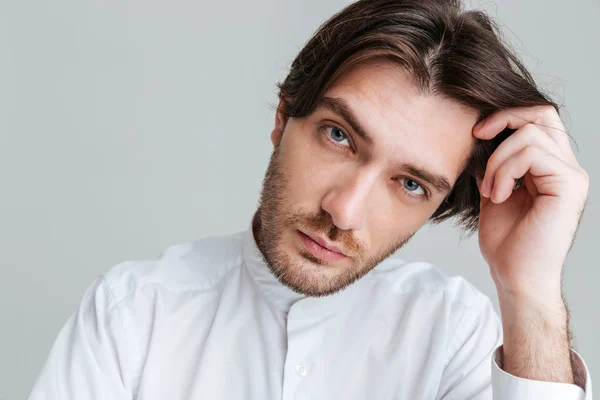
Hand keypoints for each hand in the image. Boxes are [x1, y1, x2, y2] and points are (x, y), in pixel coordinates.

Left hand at [473, 105, 588, 299]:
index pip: (537, 119)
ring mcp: (571, 175)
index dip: (505, 117)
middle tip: (477, 137)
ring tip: (490, 190)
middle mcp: (566, 167)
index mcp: (550, 167)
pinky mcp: (569, 185)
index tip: (475, 133)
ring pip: (531, 133)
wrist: (515, 275)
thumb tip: (480, 137)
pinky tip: (499, 196)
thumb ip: (494, 165)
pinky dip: (506, 171)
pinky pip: (533, 154)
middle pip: (542, 113)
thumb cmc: (506, 241)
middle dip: (504, 119)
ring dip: (498, 159)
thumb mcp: (493, 192)